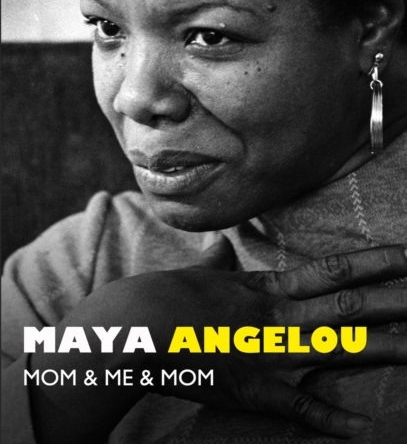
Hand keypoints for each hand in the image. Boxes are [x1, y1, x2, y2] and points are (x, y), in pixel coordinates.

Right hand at [27, 243, 406, 443]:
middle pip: (347, 307)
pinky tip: (363, 429)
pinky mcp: (251, 390)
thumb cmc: (160, 296)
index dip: (373, 264)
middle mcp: (276, 317)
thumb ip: (218, 263)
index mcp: (264, 290)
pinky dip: (329, 419)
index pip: (331, 271)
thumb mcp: (196, 274)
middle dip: (394, 302)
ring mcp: (267, 353)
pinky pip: (296, 407)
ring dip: (381, 350)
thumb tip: (223, 247)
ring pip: (335, 350)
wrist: (132, 327)